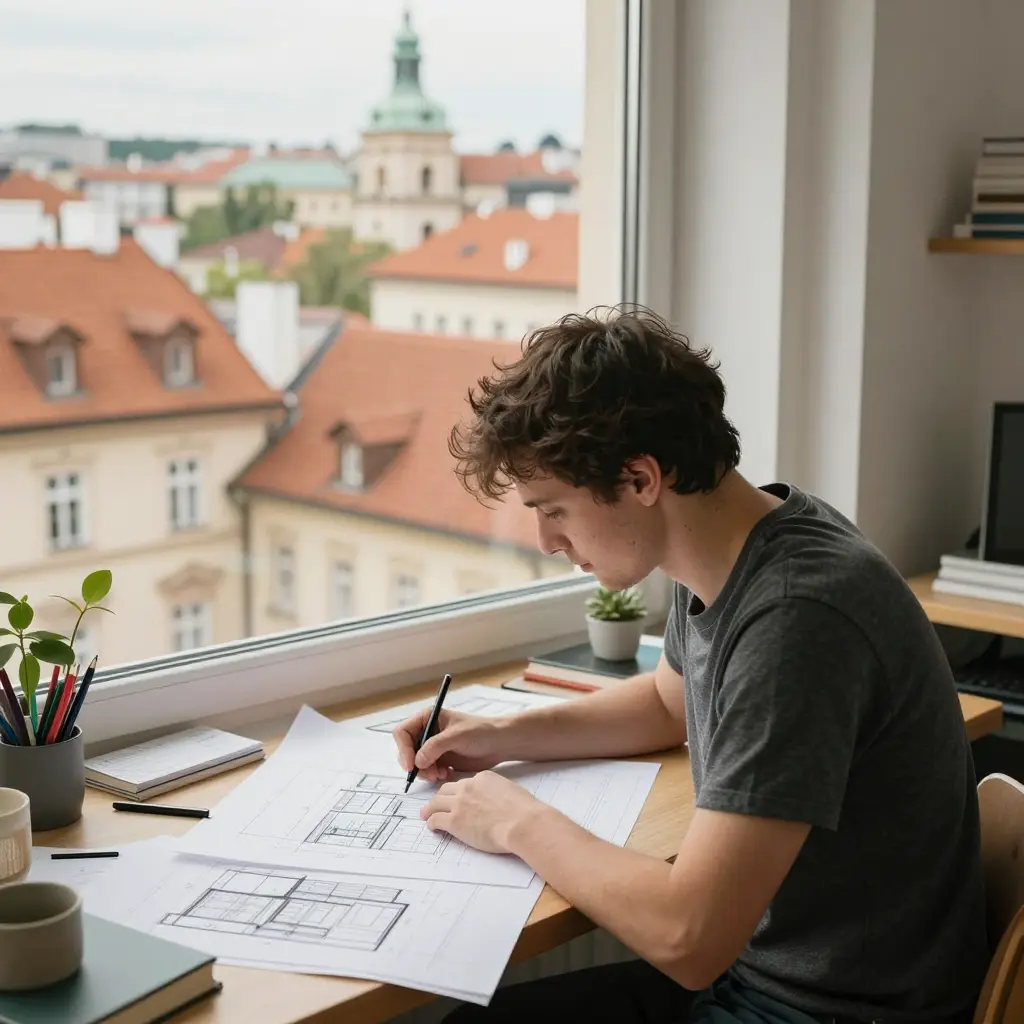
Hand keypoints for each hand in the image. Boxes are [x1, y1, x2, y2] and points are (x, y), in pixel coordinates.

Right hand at [392, 709, 508, 782]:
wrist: (499, 743)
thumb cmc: (480, 731)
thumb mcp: (456, 736)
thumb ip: (435, 746)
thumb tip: (417, 761)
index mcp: (428, 718)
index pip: (403, 732)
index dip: (403, 749)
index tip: (410, 765)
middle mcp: (427, 732)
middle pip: (407, 750)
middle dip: (414, 764)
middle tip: (428, 774)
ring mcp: (433, 747)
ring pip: (416, 763)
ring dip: (424, 772)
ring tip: (440, 775)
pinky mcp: (441, 759)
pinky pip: (427, 770)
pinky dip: (433, 775)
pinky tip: (446, 774)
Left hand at [420, 771, 542, 853]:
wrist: (522, 823)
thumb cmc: (523, 811)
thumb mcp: (509, 791)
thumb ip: (496, 792)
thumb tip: (493, 802)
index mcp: (482, 778)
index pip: (464, 783)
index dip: (459, 792)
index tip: (458, 798)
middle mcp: (468, 787)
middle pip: (446, 790)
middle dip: (440, 797)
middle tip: (436, 804)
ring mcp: (459, 803)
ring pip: (436, 802)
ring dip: (430, 808)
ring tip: (426, 814)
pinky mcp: (454, 821)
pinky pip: (435, 819)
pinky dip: (431, 822)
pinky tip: (432, 826)